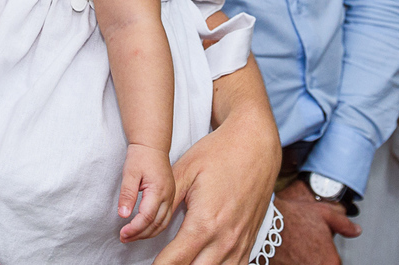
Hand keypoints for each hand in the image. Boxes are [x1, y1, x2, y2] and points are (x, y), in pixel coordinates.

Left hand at [119, 143, 174, 241]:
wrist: (152, 145)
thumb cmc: (140, 156)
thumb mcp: (129, 173)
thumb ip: (127, 194)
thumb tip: (122, 214)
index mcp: (158, 190)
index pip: (147, 217)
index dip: (135, 228)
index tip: (122, 233)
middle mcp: (168, 196)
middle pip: (156, 224)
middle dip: (140, 234)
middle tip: (124, 238)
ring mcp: (171, 197)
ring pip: (162, 224)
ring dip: (147, 233)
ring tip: (131, 236)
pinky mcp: (170, 197)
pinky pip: (165, 218)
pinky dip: (154, 227)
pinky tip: (143, 229)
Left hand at [152, 113, 276, 264]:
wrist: (255, 145)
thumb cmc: (218, 154)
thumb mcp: (184, 171)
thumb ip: (164, 201)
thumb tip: (143, 220)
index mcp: (205, 223)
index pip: (175, 260)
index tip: (143, 264)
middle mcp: (225, 239)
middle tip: (158, 264)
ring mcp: (241, 243)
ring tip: (176, 263)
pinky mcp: (250, 241)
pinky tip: (202, 262)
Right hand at [271, 179, 359, 264]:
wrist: (262, 222)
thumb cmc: (292, 217)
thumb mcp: (322, 213)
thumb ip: (343, 224)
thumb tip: (356, 230)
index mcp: (331, 261)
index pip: (334, 262)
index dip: (325, 254)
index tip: (315, 244)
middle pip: (321, 264)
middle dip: (313, 257)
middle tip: (302, 246)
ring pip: (305, 264)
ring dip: (301, 259)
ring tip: (292, 248)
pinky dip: (290, 260)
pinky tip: (284, 252)